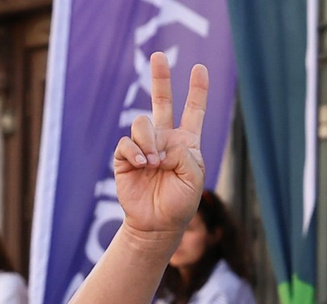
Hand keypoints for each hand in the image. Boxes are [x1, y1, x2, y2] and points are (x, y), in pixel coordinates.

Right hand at [113, 53, 209, 242]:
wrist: (157, 224)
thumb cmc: (180, 203)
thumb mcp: (193, 177)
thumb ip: (184, 153)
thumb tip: (161, 141)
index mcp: (186, 143)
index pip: (193, 112)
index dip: (197, 91)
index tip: (200, 68)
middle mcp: (165, 140)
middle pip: (161, 102)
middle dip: (160, 78)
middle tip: (158, 55)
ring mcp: (144, 146)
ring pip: (142, 123)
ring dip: (149, 141)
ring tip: (154, 164)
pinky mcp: (126, 157)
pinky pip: (128, 143)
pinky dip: (136, 152)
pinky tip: (143, 165)